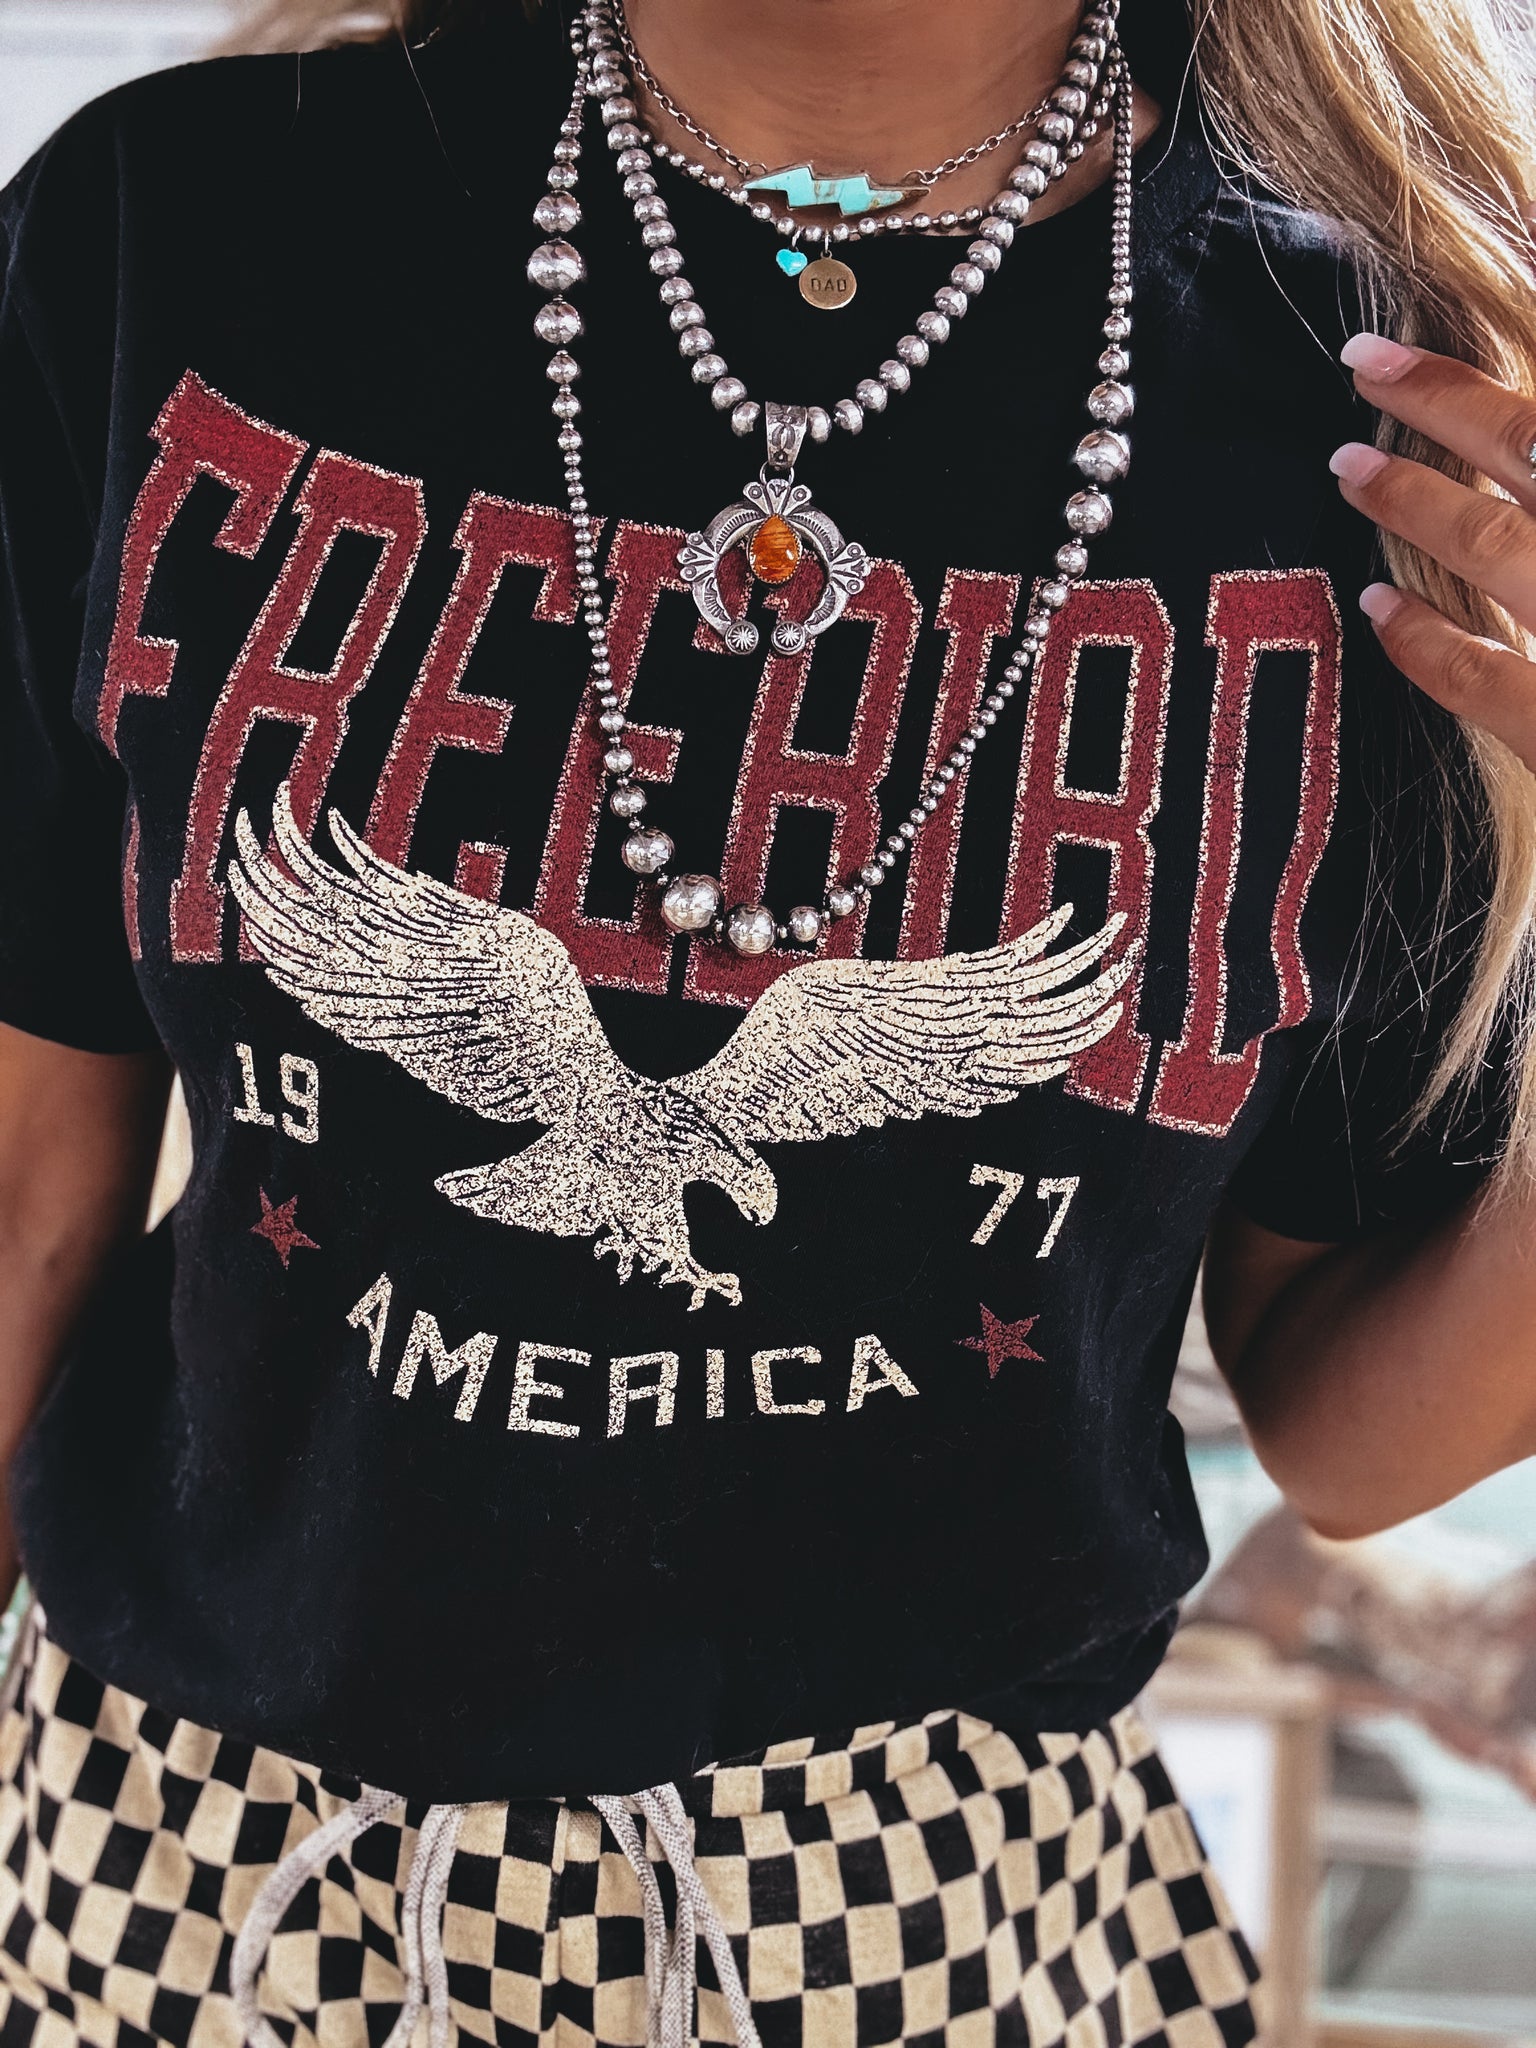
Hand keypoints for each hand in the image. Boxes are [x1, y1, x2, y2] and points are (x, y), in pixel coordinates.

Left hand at [1329, 333, 1535, 768]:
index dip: (1507, 355)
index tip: (1462, 310)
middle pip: (1533, 445)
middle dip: (1445, 398)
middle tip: (1364, 362)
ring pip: (1496, 543)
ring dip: (1414, 499)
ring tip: (1347, 465)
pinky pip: (1485, 678)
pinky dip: (1422, 638)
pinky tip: (1376, 606)